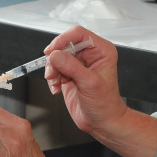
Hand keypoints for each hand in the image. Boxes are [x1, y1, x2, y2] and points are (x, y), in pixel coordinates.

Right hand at [42, 26, 127, 143]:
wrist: (101, 122)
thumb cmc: (105, 105)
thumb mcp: (90, 84)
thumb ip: (72, 67)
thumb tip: (55, 55)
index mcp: (101, 50)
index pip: (79, 34)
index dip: (63, 39)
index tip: (52, 51)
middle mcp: (90, 54)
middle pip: (64, 44)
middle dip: (55, 58)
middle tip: (52, 72)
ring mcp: (78, 64)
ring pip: (57, 57)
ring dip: (52, 70)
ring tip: (55, 82)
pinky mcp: (69, 74)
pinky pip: (54, 69)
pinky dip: (52, 78)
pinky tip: (57, 88)